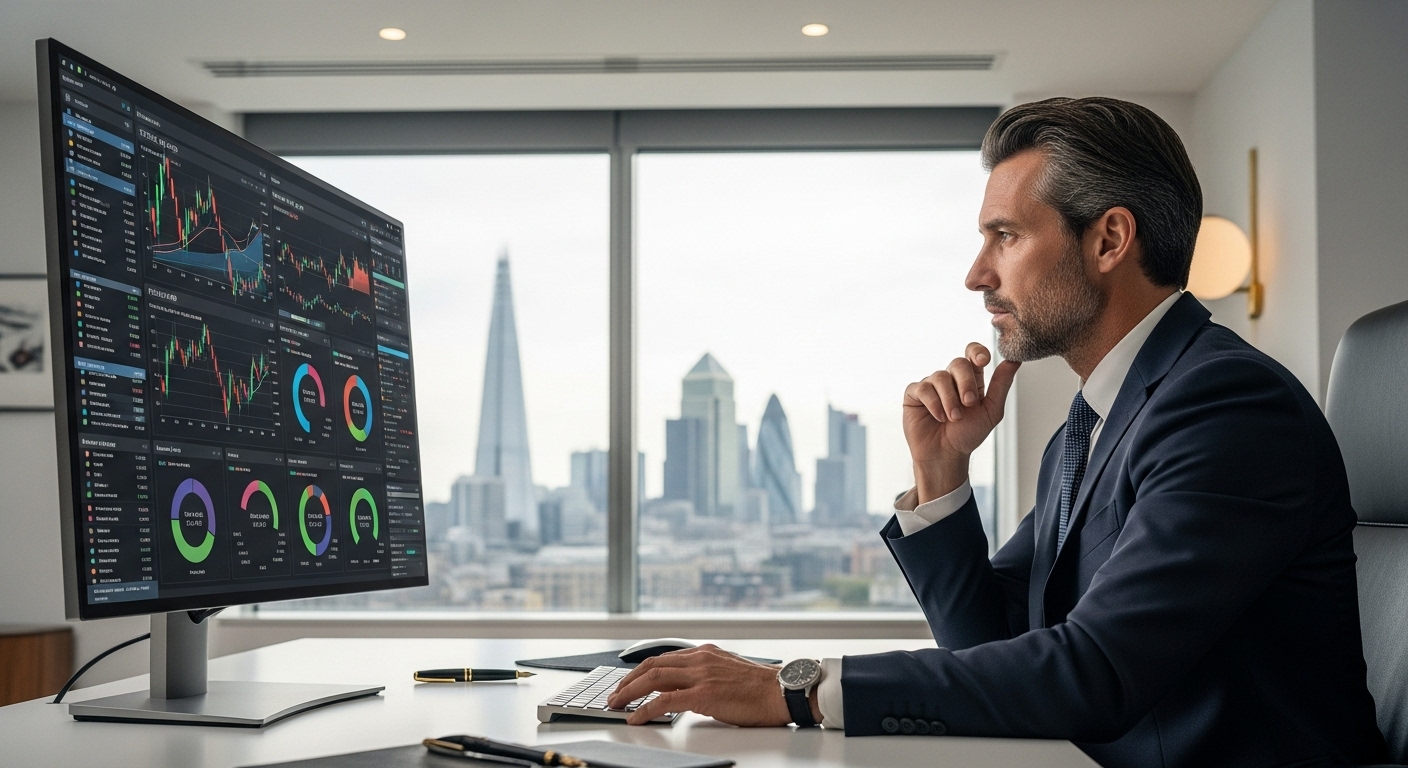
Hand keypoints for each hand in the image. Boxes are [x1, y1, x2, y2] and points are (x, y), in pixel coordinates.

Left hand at [605, 644, 798, 725]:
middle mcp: (700, 658)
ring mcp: (700, 674)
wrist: (782, 692)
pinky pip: (665, 700)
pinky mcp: (703, 693)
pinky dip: (645, 708)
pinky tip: (635, 718)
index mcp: (705, 652)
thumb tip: (687, 690)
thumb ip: (706, 675)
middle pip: (651, 664)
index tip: (627, 681)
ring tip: (616, 704)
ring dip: (629, 691)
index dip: (641, 670)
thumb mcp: (728, 672)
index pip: (663, 658)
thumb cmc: (761, 688)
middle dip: (627, 680)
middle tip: (614, 694)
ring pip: (653, 678)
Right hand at [903, 343, 1019, 501]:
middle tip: (969, 403)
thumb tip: (1015, 360)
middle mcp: (950, 379)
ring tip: (954, 418)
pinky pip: (923, 388)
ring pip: (940, 376)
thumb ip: (1002, 384)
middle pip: (958, 363)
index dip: (977, 352)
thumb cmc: (968, 435)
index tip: (983, 361)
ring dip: (950, 399)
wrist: (946, 455)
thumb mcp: (991, 410)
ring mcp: (931, 385)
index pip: (973, 353)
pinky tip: (939, 417)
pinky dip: (934, 403)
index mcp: (971, 379)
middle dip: (966, 383)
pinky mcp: (914, 394)